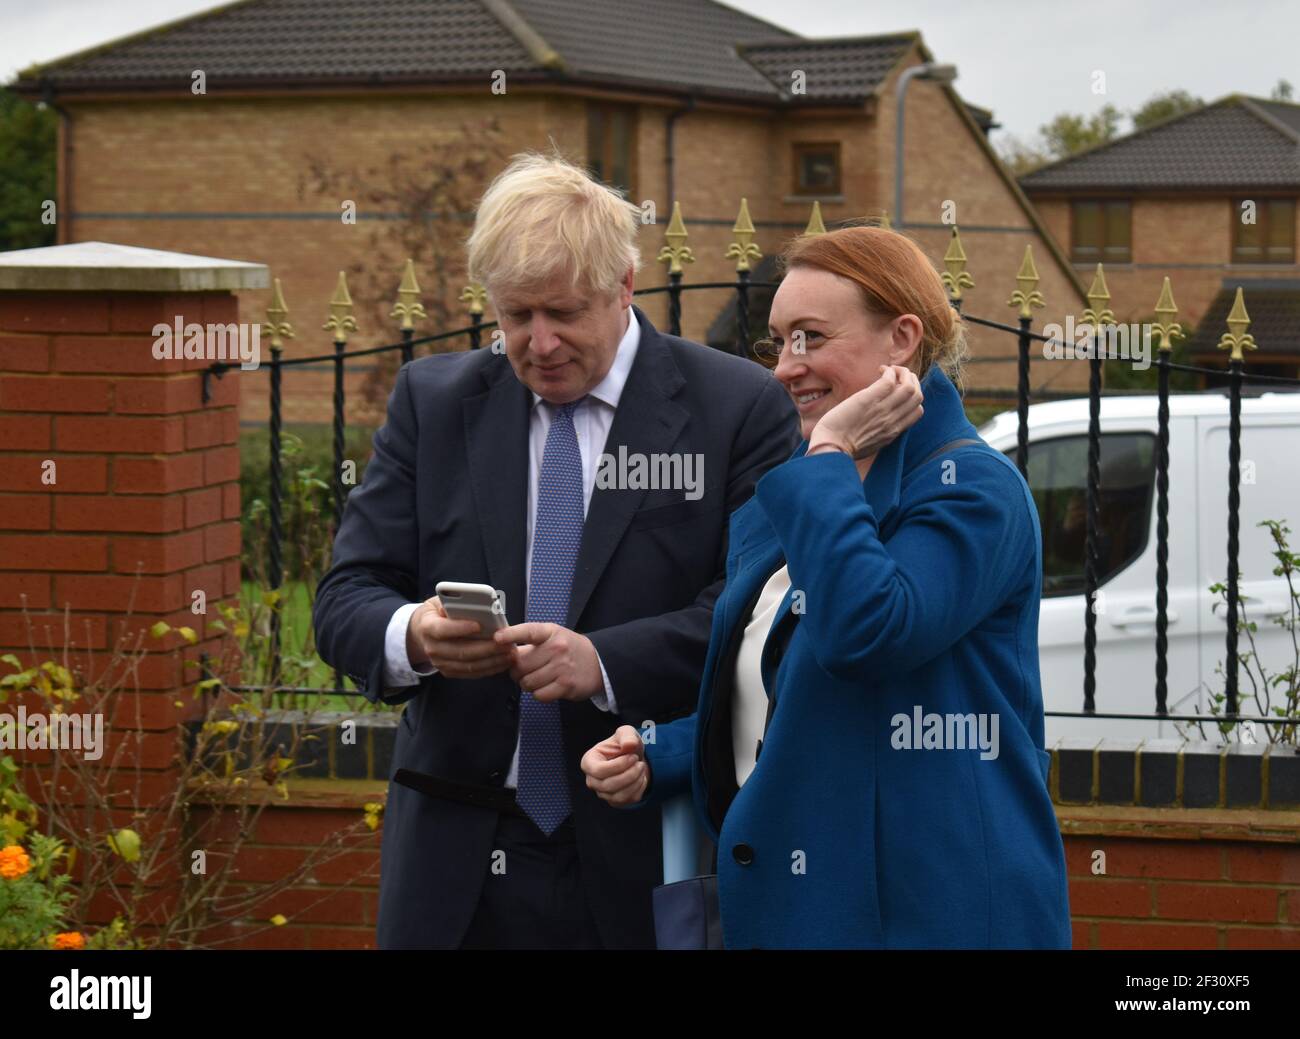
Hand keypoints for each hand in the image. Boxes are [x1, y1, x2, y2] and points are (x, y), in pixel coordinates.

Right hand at [405, 596, 513, 678]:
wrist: (423, 632)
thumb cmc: (437, 613)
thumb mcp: (439, 601)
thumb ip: (452, 601)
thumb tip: (469, 601)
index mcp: (427, 627)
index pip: (443, 629)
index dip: (460, 628)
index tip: (479, 625)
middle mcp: (432, 648)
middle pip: (461, 651)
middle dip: (486, 648)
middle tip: (506, 643)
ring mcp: (440, 663)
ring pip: (468, 665)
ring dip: (492, 661)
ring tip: (510, 653)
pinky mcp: (449, 672)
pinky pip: (471, 673)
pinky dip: (489, 669)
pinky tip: (503, 661)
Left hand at [493, 622, 603, 701]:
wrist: (599, 662)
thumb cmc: (569, 649)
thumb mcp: (553, 636)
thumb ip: (530, 642)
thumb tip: (505, 652)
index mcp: (550, 633)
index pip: (528, 631)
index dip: (511, 634)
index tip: (497, 638)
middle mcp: (556, 648)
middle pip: (520, 665)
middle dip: (516, 671)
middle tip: (524, 670)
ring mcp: (562, 668)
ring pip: (527, 682)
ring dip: (528, 684)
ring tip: (538, 678)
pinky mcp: (566, 686)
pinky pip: (539, 695)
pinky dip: (539, 694)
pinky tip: (547, 687)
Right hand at [581, 725, 648, 805]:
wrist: (633, 759)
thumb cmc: (624, 745)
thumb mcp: (626, 733)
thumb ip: (627, 736)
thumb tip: (629, 744)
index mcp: (589, 762)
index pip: (598, 770)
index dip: (618, 765)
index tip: (633, 756)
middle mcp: (592, 780)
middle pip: (608, 785)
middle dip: (629, 774)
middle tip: (640, 763)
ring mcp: (602, 793)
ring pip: (618, 796)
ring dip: (635, 782)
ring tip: (641, 768)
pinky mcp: (614, 801)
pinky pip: (627, 800)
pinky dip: (639, 788)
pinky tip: (641, 777)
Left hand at [807, 364, 923, 460]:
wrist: (831, 448)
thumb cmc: (843, 447)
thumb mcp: (871, 443)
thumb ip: (881, 432)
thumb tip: (880, 422)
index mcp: (894, 432)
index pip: (918, 411)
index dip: (913, 397)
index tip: (899, 391)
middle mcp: (893, 420)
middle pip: (917, 396)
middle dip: (912, 381)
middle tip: (897, 375)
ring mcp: (883, 410)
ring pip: (909, 386)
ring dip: (902, 372)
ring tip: (889, 370)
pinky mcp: (869, 400)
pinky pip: (889, 381)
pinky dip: (889, 372)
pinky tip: (880, 370)